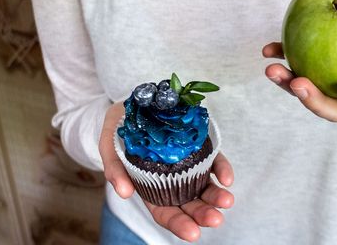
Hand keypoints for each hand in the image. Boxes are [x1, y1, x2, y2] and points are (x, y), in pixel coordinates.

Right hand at [99, 102, 234, 241]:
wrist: (132, 105)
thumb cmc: (119, 132)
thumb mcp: (109, 147)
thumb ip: (114, 170)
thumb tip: (125, 193)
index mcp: (150, 189)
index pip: (166, 213)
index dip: (179, 224)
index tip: (193, 233)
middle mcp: (173, 182)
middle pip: (190, 204)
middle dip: (203, 213)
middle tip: (215, 218)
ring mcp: (189, 166)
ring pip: (205, 186)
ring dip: (217, 196)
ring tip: (227, 200)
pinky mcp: (200, 148)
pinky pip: (214, 162)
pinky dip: (222, 170)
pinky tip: (227, 178)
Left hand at [263, 5, 336, 121]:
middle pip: (332, 106)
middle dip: (312, 101)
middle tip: (297, 84)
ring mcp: (331, 77)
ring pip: (308, 88)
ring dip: (287, 83)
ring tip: (272, 69)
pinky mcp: (315, 60)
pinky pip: (296, 62)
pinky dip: (281, 56)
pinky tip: (268, 49)